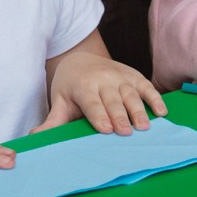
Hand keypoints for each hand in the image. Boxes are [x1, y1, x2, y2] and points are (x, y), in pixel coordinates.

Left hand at [42, 52, 167, 134]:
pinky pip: (146, 87)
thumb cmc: (70, 87)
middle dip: (120, 116)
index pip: (92, 103)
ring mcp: (121, 77)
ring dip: (139, 111)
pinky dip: (155, 99)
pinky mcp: (134, 76)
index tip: (106, 129)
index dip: (99, 116)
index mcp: (84, 86)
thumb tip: (34, 137)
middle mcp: (103, 79)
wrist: (81, 59)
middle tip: (127, 132)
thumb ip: (52, 120)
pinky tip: (162, 112)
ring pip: (131, 94)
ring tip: (145, 127)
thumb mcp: (59, 100)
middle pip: (113, 100)